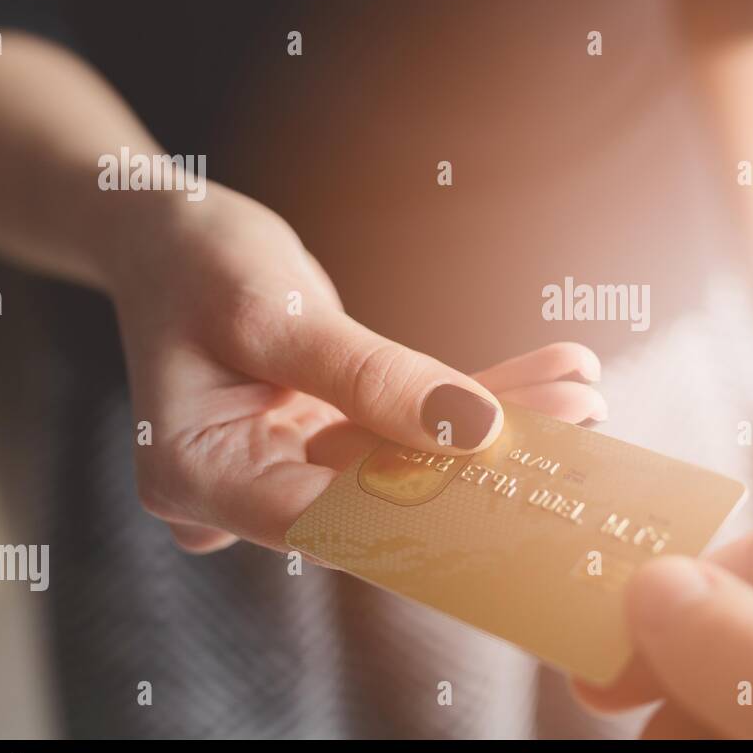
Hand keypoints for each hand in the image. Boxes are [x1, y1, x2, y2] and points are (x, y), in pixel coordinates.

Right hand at [111, 186, 604, 552]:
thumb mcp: (273, 314)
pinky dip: (476, 399)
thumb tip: (473, 431)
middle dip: (485, 459)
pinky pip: (412, 427)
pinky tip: (552, 373)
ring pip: (411, 460)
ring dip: (499, 426)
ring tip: (582, 391)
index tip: (521, 481)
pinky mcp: (331, 437)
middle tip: (579, 422)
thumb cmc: (195, 260)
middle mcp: (248, 490)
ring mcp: (293, 466)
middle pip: (382, 494)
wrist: (170, 232)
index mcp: (199, 479)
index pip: (328, 519)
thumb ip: (368, 379)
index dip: (430, 511)